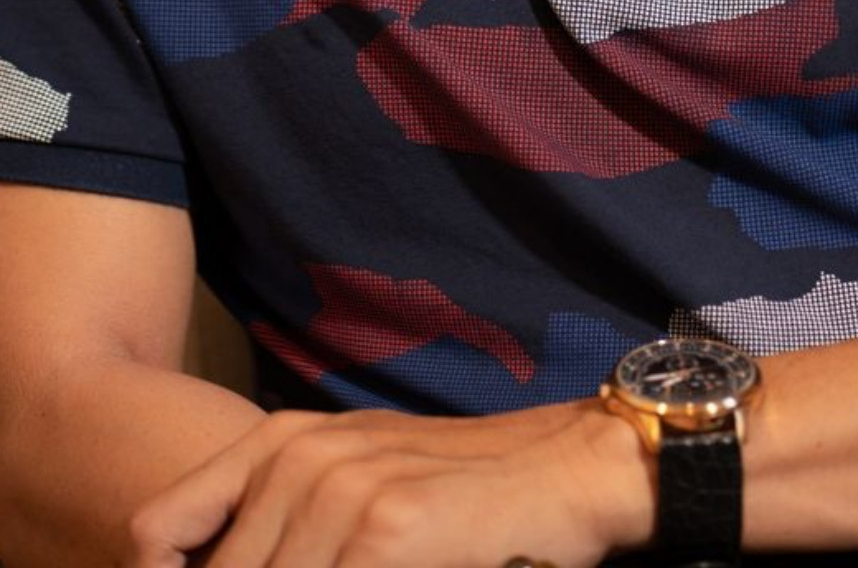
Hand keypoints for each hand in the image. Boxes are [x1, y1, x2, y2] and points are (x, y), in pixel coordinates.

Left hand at [125, 400, 654, 567]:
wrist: (560, 470)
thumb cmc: (455, 487)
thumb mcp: (350, 478)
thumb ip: (274, 515)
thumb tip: (190, 561)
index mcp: (278, 441)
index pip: (158, 533)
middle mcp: (298, 457)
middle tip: (332, 566)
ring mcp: (340, 492)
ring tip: (361, 565)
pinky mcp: (386, 532)